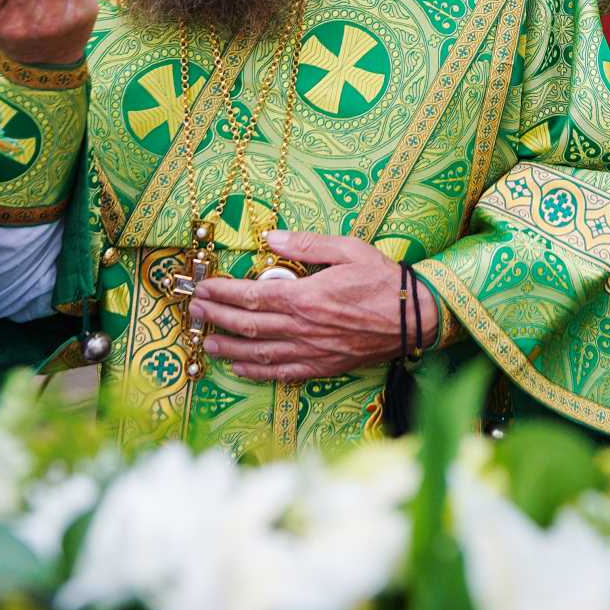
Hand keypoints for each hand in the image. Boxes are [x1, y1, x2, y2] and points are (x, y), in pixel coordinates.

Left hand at [189, 232, 435, 380]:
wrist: (415, 317)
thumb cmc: (383, 280)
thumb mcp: (347, 249)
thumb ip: (305, 244)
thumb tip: (270, 237)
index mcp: (305, 297)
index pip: (252, 295)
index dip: (223, 293)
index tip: (203, 288)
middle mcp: (303, 328)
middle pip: (248, 325)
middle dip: (216, 317)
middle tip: (194, 312)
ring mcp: (311, 351)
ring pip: (259, 353)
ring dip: (229, 347)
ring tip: (206, 341)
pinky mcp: (322, 366)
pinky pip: (282, 373)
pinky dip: (257, 372)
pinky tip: (240, 368)